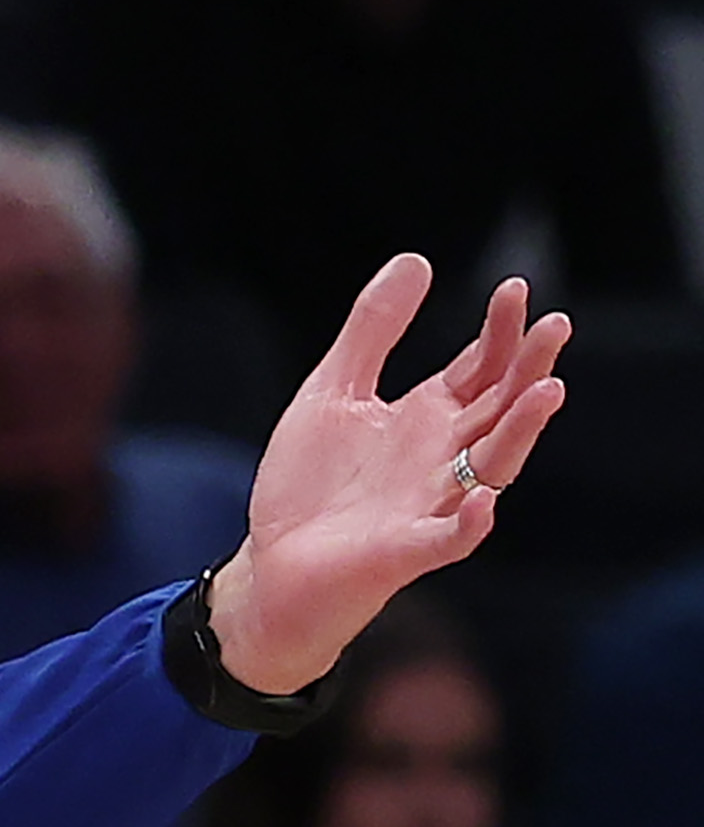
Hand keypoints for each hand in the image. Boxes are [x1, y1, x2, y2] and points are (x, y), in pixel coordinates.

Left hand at [209, 256, 568, 691]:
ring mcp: (429, 505)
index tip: (514, 289)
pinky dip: (470, 521)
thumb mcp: (334, 391)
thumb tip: (417, 260)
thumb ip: (372, 332)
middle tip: (554, 326)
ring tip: (548, 390)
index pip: (480, 369)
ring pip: (492, 467)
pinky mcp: (406, 551)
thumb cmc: (308, 485)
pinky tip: (481, 497)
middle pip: (499, 409)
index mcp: (426, 419)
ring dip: (520, 432)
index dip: (499, 332)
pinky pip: (450, 538)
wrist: (272, 565)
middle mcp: (441, 459)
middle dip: (527, 370)